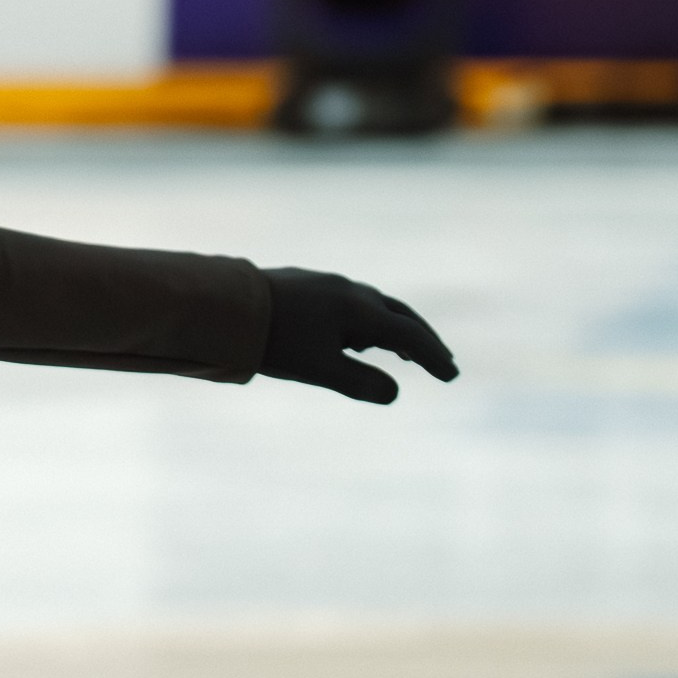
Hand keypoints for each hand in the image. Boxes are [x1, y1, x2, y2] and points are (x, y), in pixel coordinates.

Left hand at [260, 267, 458, 402]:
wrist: (225, 307)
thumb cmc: (274, 341)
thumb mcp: (319, 369)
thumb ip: (360, 383)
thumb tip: (394, 393)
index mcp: (359, 309)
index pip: (409, 335)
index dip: (433, 356)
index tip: (452, 376)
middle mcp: (350, 291)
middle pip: (398, 315)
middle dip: (422, 339)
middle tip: (440, 360)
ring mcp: (328, 284)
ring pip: (374, 306)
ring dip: (394, 329)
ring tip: (403, 353)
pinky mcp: (308, 285)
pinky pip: (350, 302)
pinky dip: (367, 321)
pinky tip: (355, 338)